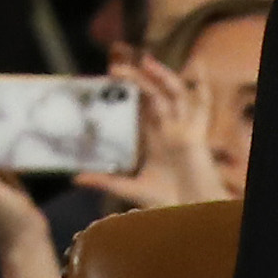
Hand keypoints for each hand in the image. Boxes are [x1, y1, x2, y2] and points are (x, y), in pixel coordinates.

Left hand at [74, 54, 228, 210]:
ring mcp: (183, 129)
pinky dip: (202, 85)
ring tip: (145, 61)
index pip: (140, 106)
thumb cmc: (166, 202)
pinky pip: (202, 105)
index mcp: (154, 138)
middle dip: (138, 78)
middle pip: (154, 94)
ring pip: (174, 94)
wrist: (192, 216)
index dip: (128, 90)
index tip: (109, 75)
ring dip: (162, 76)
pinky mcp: (197, 134)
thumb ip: (105, 181)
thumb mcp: (129, 188)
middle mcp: (169, 129)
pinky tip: (198, 66)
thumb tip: (75, 177)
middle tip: (115, 67)